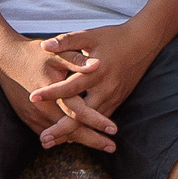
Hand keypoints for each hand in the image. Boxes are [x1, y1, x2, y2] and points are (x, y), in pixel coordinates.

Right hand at [0, 37, 111, 146]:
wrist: (4, 59)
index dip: (96, 121)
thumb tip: (98, 65)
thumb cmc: (34, 54)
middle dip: (93, 140)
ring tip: (102, 146)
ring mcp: (33, 115)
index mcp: (53, 93)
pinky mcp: (27, 118)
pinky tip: (79, 140)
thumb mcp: (56, 54)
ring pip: (60, 135)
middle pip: (71, 130)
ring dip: (80, 140)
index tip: (114, 129)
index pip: (78, 112)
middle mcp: (42, 108)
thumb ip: (77, 61)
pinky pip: (48, 132)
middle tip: (112, 147)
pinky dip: (64, 137)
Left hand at [33, 22, 160, 147]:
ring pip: (92, 121)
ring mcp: (114, 96)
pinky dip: (87, 129)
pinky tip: (72, 137)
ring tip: (52, 143)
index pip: (71, 85)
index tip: (32, 98)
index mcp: (97, 71)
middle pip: (82, 114)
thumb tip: (43, 45)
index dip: (52, 92)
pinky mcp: (118, 100)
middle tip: (44, 139)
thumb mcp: (89, 35)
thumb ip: (66, 41)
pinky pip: (101, 118)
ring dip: (73, 133)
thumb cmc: (114, 37)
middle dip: (63, 128)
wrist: (144, 42)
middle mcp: (106, 88)